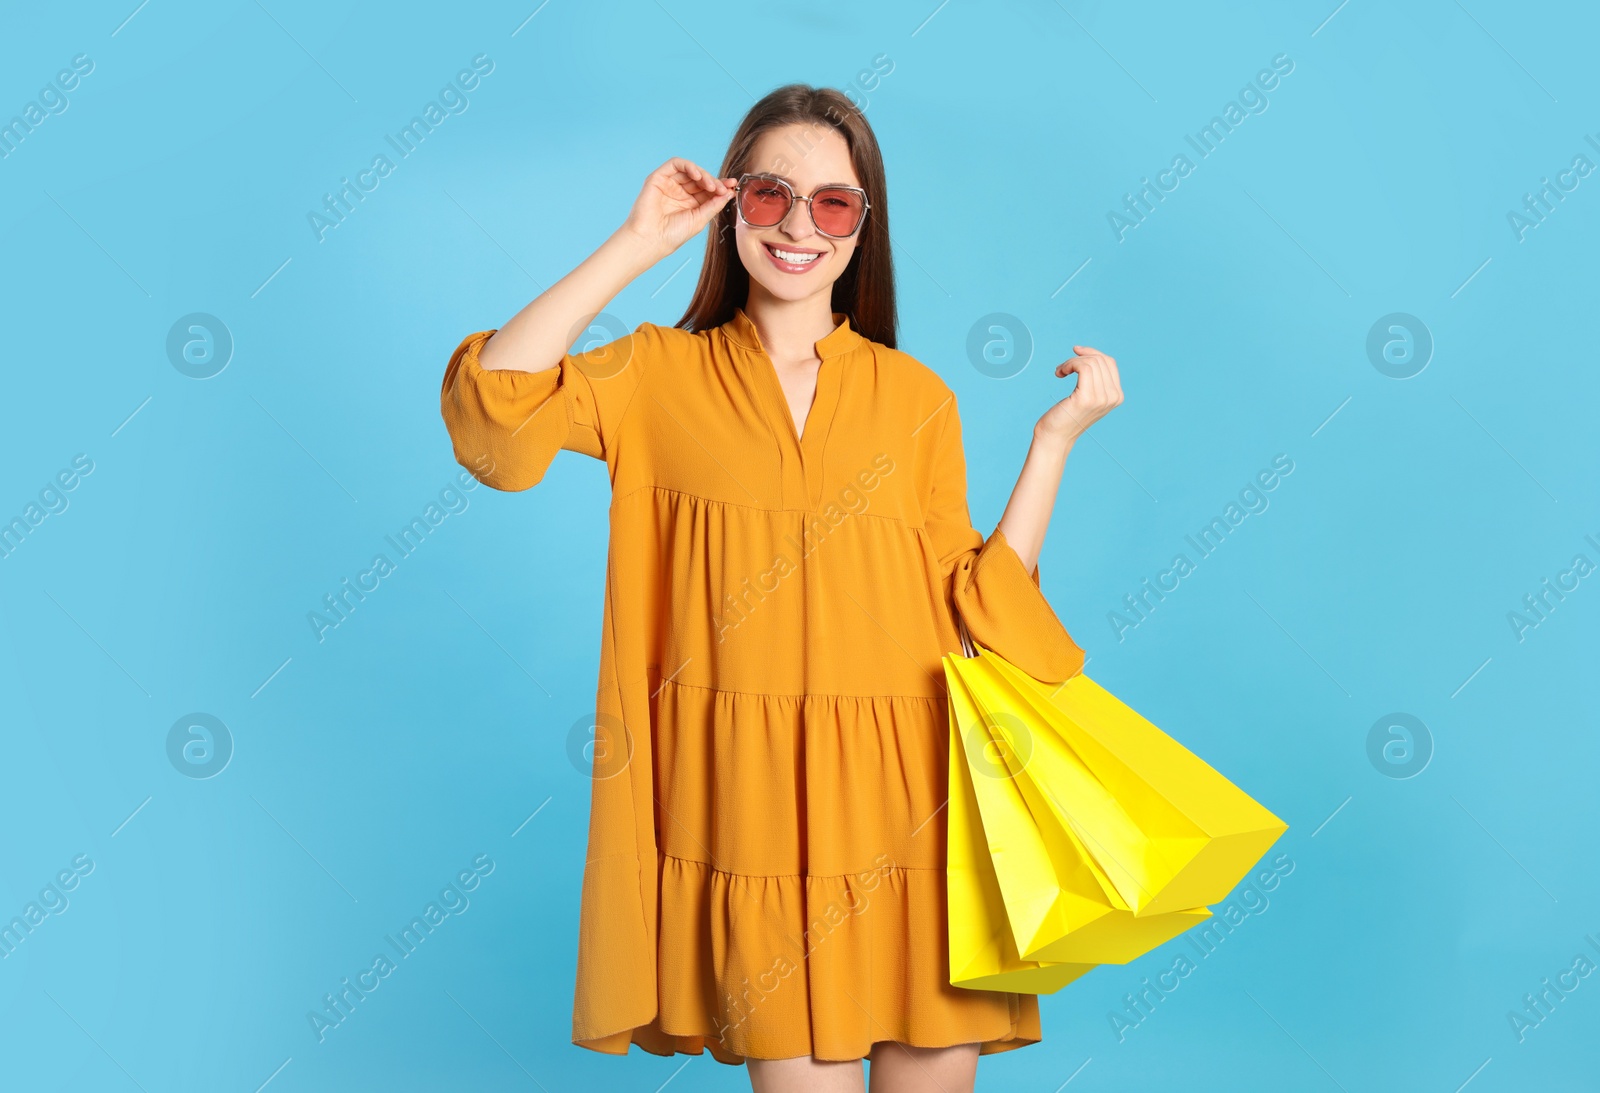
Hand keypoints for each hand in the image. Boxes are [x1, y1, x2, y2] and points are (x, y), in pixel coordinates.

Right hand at [617, 157, 734, 264]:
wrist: (651, 240)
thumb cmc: (672, 235)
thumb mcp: (700, 219)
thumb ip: (714, 205)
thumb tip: (729, 193)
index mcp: (690, 203)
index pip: (708, 190)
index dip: (721, 187)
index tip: (733, 187)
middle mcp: (680, 192)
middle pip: (701, 179)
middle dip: (715, 181)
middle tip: (723, 188)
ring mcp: (669, 184)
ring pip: (690, 170)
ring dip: (704, 175)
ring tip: (711, 185)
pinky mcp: (659, 178)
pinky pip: (676, 164)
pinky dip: (689, 166)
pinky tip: (697, 175)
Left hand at [1037, 345, 1122, 443]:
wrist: (1055, 437)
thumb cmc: (1066, 415)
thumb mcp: (1086, 395)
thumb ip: (1095, 380)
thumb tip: (1088, 353)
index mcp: (1117, 396)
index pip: (1109, 362)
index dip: (1091, 352)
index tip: (1074, 353)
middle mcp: (1113, 397)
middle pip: (1100, 360)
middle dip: (1079, 358)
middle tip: (1063, 368)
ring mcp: (1102, 398)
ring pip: (1090, 362)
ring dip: (1070, 362)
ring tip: (1060, 371)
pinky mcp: (1087, 398)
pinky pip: (1082, 367)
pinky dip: (1068, 365)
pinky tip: (1059, 374)